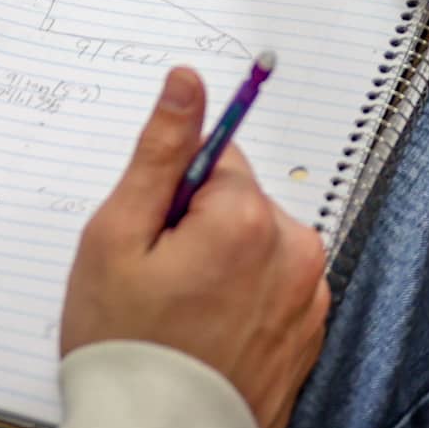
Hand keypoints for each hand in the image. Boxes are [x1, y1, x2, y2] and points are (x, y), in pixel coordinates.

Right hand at [60, 67, 329, 427]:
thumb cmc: (127, 347)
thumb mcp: (117, 237)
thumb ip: (161, 150)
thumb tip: (187, 80)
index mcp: (248, 218)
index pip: (215, 159)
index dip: (172, 198)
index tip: (153, 240)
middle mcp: (294, 250)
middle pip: (239, 201)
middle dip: (199, 229)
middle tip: (160, 284)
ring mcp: (307, 296)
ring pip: (257, 245)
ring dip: (224, 266)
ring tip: (183, 317)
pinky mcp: (310, 332)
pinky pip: (274, 287)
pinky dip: (244, 302)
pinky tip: (210, 335)